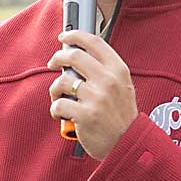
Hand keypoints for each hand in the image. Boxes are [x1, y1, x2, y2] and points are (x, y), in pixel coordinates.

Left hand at [48, 30, 138, 159]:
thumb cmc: (121, 117)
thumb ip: (105, 72)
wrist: (128, 145)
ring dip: (54, 89)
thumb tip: (77, 58)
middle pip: (74, 56)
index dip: (75, 35)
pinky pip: (58, 105)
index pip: (94, 42)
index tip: (64, 37)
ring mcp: (96, 98)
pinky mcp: (85, 115)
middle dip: (57, 57)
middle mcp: (108, 81)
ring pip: (62, 82)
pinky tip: (61, 115)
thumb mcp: (123, 88)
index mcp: (118, 71)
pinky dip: (55, 109)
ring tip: (58, 97)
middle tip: (53, 63)